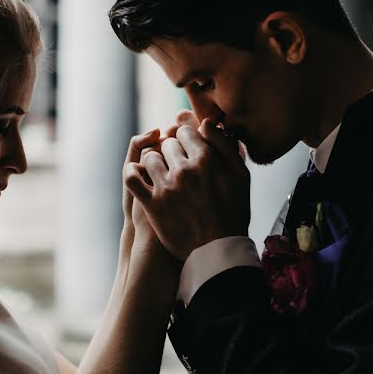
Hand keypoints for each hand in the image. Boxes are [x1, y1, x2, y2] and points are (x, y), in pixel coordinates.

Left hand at [125, 119, 250, 260]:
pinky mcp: (152, 204)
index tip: (189, 149)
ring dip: (155, 161)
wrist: (218, 250)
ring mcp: (166, 187)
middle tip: (179, 164)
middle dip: (172, 150)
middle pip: (167, 143)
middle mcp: (184, 170)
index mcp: (207, 159)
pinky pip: (132, 177)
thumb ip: (224, 146)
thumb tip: (206, 123)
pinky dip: (133, 172)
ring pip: (149, 157)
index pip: (185, 131)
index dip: (186, 138)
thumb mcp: (240, 176)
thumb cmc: (233, 212)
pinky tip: (141, 175)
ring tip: (164, 173)